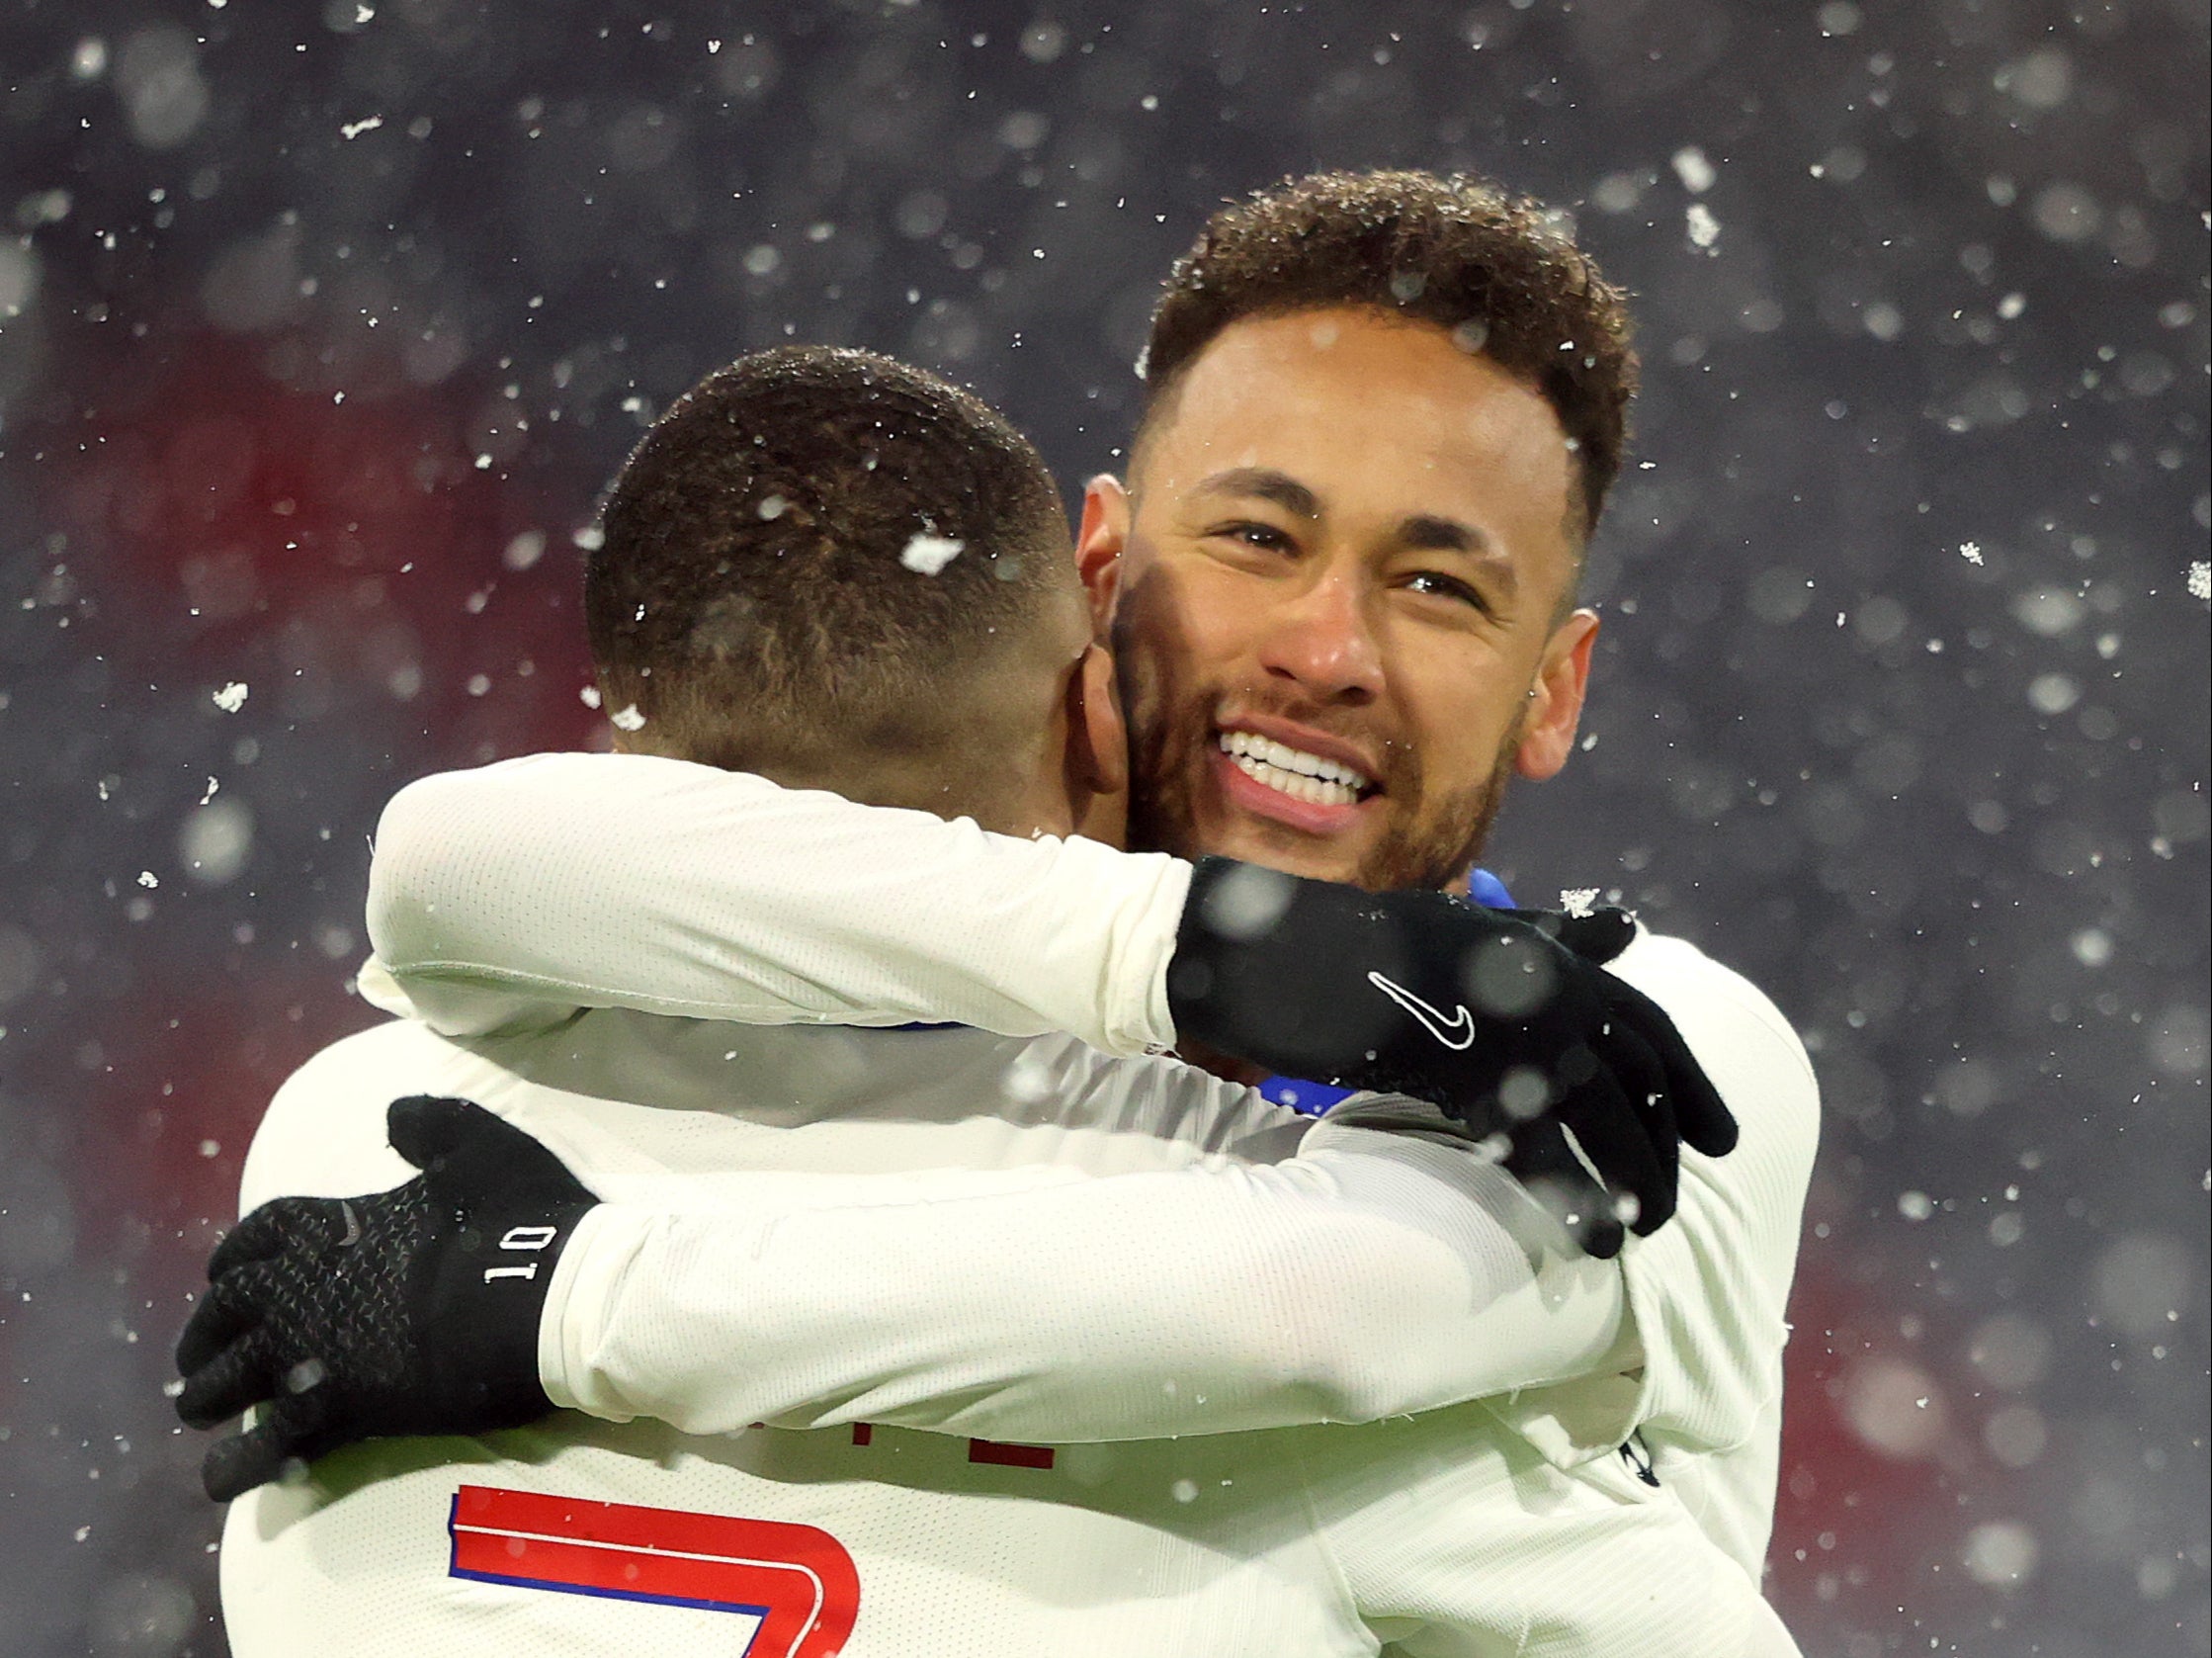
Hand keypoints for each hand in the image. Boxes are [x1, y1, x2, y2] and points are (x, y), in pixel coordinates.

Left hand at [173, 1096, 593, 1501]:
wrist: (546, 1298)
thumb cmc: (519, 1222)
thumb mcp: (479, 1147)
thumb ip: (433, 1126)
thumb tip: (394, 1114)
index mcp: (332, 1225)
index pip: (258, 1236)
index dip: (238, 1257)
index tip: (230, 1276)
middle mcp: (302, 1288)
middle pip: (224, 1311)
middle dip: (205, 1333)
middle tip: (204, 1356)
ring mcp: (312, 1352)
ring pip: (227, 1380)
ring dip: (206, 1397)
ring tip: (202, 1412)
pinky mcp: (336, 1410)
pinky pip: (265, 1445)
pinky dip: (236, 1466)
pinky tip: (223, 1479)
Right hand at [1166, 860, 1737, 1257]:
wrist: (1275, 950)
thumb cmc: (1366, 940)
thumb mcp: (1470, 927)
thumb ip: (1550, 931)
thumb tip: (1627, 929)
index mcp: (1551, 953)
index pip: (1649, 1027)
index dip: (1691, 1088)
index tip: (1721, 1142)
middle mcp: (1548, 987)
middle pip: (1635, 1080)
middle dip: (1663, 1149)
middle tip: (1673, 1211)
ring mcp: (1509, 1030)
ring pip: (1601, 1119)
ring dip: (1631, 1182)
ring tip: (1638, 1237)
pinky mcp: (1463, 1075)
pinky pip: (1537, 1150)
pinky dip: (1571, 1199)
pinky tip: (1586, 1242)